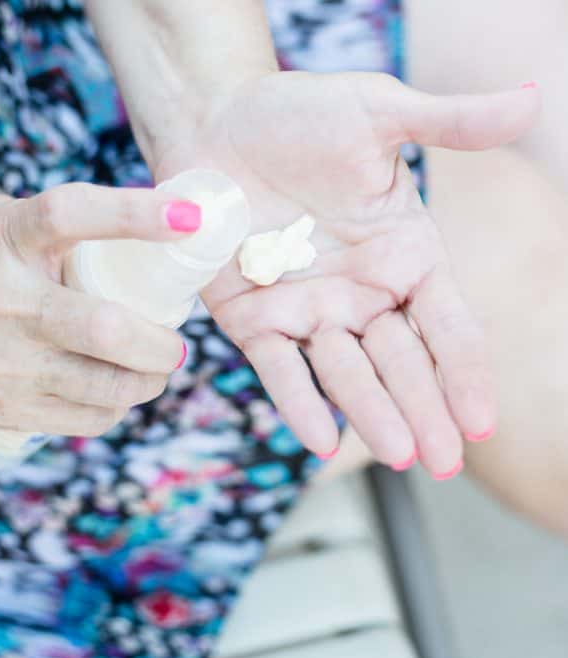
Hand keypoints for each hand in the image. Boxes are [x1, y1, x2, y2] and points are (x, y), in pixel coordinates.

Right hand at [0, 184, 193, 434]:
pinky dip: (117, 408)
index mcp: (5, 243)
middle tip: (175, 342)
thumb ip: (45, 225)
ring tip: (154, 369)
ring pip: (110, 386)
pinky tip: (117, 392)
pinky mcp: (9, 410)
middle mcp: (10, 305)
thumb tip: (125, 229)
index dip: (135, 213)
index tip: (186, 217)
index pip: (71, 214)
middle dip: (164, 343)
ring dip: (151, 381)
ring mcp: (9, 365)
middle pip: (111, 328)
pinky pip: (89, 419)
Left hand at [153, 72, 539, 475]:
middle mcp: (361, 294)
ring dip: (371, 414)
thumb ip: (449, 123)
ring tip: (397, 455)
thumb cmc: (299, 116)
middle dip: (424, 410)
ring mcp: (308, 312)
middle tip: (444, 463)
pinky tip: (319, 440)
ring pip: (346, 372)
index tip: (483, 421)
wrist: (217, 124)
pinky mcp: (254, 319)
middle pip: (402, 363)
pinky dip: (298, 401)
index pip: (447, 326)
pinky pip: (280, 367)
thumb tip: (534, 101)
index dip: (466, 372)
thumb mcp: (377, 114)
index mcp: (404, 256)